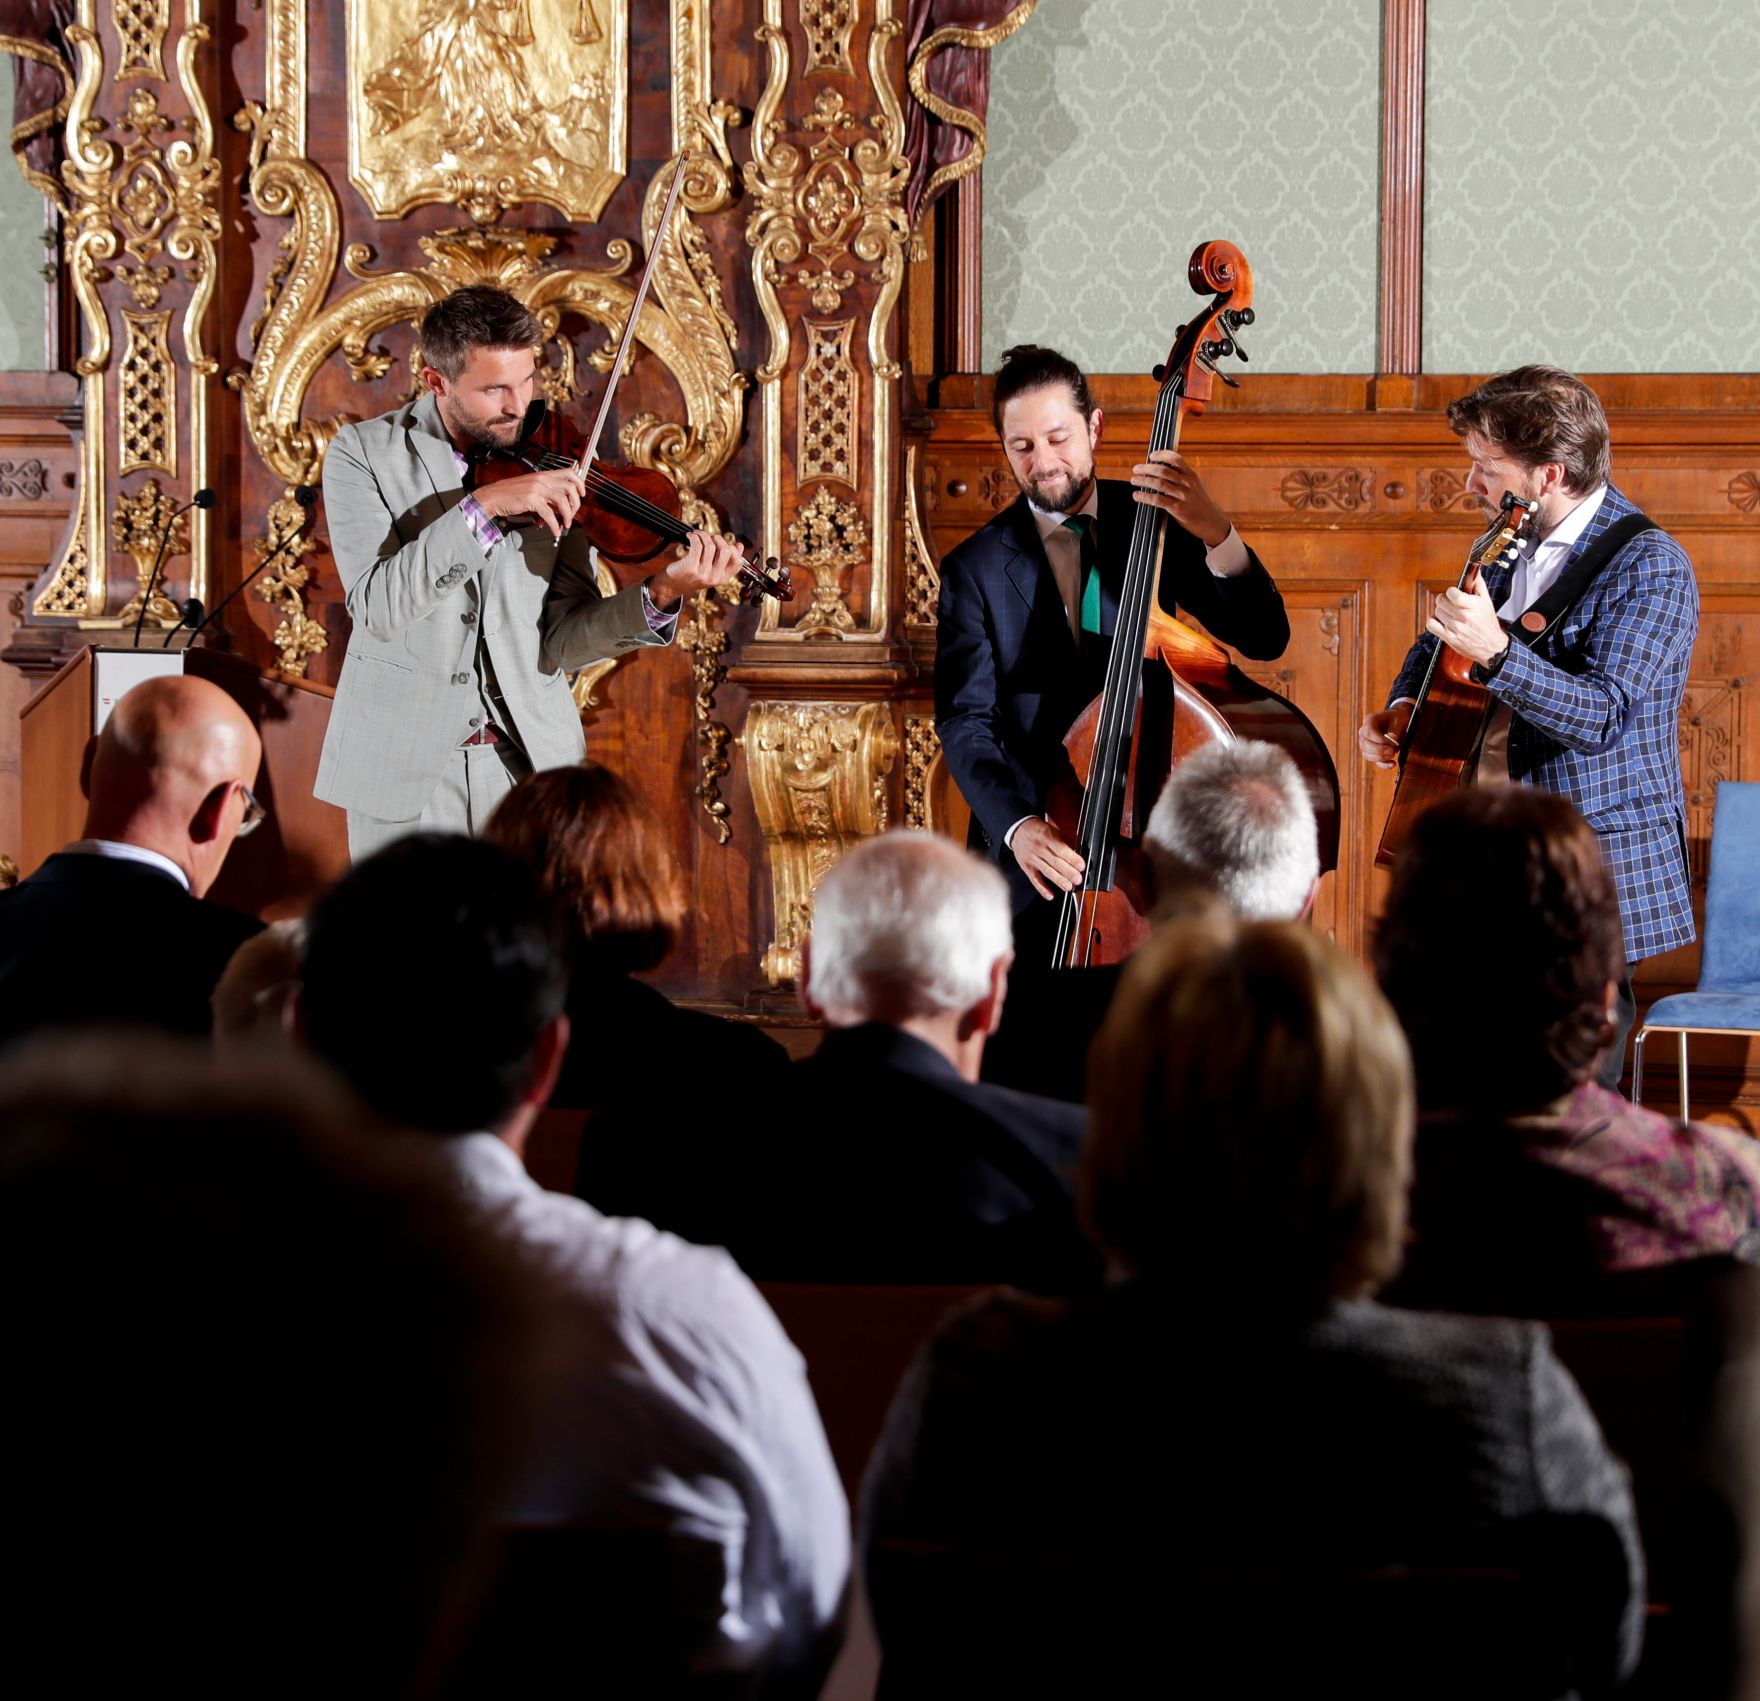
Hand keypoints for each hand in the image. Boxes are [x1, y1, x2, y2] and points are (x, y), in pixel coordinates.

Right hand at [471, 467, 585, 538]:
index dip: (579, 483)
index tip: (582, 494)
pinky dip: (554, 525)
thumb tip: (560, 507)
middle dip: (576, 504)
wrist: (493, 497)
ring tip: (565, 524)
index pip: (569, 472)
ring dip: (567, 515)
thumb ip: (547, 495)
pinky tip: (555, 531)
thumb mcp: (532, 489)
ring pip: (562, 500)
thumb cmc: (510, 494)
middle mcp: (542, 479)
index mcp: (543, 475)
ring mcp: (537, 488)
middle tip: (572, 514)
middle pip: (570, 487)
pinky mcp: (531, 500)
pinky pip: (549, 514)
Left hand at [648, 529, 743, 609]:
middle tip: (709, 537)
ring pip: (710, 545)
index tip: (727, 543)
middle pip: (725, 550)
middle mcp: (714, 577)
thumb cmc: (693, 575)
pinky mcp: (691, 567)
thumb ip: (726, 560)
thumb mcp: (712, 570)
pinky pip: (697, 545)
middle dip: (718, 539)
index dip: (735, 550)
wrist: (673, 585)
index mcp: (722, 579)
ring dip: (703, 535)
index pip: (737, 562)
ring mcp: (702, 573)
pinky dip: (694, 536)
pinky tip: (690, 536)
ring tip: (697, 534)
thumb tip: (740, 545)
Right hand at [1011, 817, 1085, 900]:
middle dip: (1068, 872)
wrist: (1018, 830)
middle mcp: (1038, 848)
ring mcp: (1031, 858)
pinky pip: (1035, 880)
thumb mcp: (1052, 830)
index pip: (1061, 850)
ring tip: (1068, 887)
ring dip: (1058, 880)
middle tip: (1078, 879)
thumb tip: (1077, 855)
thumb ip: (1064, 842)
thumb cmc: (1039, 830)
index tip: (1081, 866)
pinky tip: (1050, 895)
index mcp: (1046, 836)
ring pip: (1046, 871)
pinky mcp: (1026, 867)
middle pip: (1055, 862)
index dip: (1072, 859)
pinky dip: (1042, 889)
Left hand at [1130, 450, 1230, 547]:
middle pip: (1163, 470)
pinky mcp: (1177, 508)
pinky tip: (1137, 495)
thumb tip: (1161, 471)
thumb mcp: (1195, 486)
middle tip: (1136, 469)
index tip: (1151, 455)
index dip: (1162, 455)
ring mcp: (1182, 495)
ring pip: (1158, 483)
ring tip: (1134, 480)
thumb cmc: (1200, 504)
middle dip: (1147, 468)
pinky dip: (1144, 496)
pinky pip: (1157, 500)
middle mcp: (1187, 483)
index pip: (1176, 459)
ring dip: (1143, 480)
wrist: (1211, 521)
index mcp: (1191, 475)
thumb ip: (1182, 478)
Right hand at [1357, 701, 1413, 769]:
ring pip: (1366, 755)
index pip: (1368, 732)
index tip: (1391, 742)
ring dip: (1380, 757)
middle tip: (1392, 750)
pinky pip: (1374, 761)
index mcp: (1370, 721)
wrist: (1400, 721)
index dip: (1378, 739)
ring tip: (1393, 754)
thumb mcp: (1400, 720)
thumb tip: (1392, 739)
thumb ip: (1395, 730)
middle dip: (1379, 750)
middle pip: (1364, 745)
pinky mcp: (1373, 753)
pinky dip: (1383, 764)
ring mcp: (1367, 744)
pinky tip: (1393, 763)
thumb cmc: (1399, 719)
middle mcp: (1364, 733)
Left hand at [1426, 567, 1509, 666]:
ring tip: (1448, 612)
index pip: (1453, 594)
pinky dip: (1432, 621)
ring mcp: (1456, 628)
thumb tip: (1474, 570)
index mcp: (1473, 606)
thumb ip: (1478, 584)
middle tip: (1449, 602)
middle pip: (1441, 602)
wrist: (1491, 645)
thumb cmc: (1487, 622)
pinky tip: (1438, 620)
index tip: (1453, 593)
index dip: (1450, 592)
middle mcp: (1464, 617)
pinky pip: (1432, 625)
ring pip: (1437, 612)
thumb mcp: (1487, 601)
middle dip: (1444, 600)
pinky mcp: (1450, 638)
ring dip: (1441, 611)